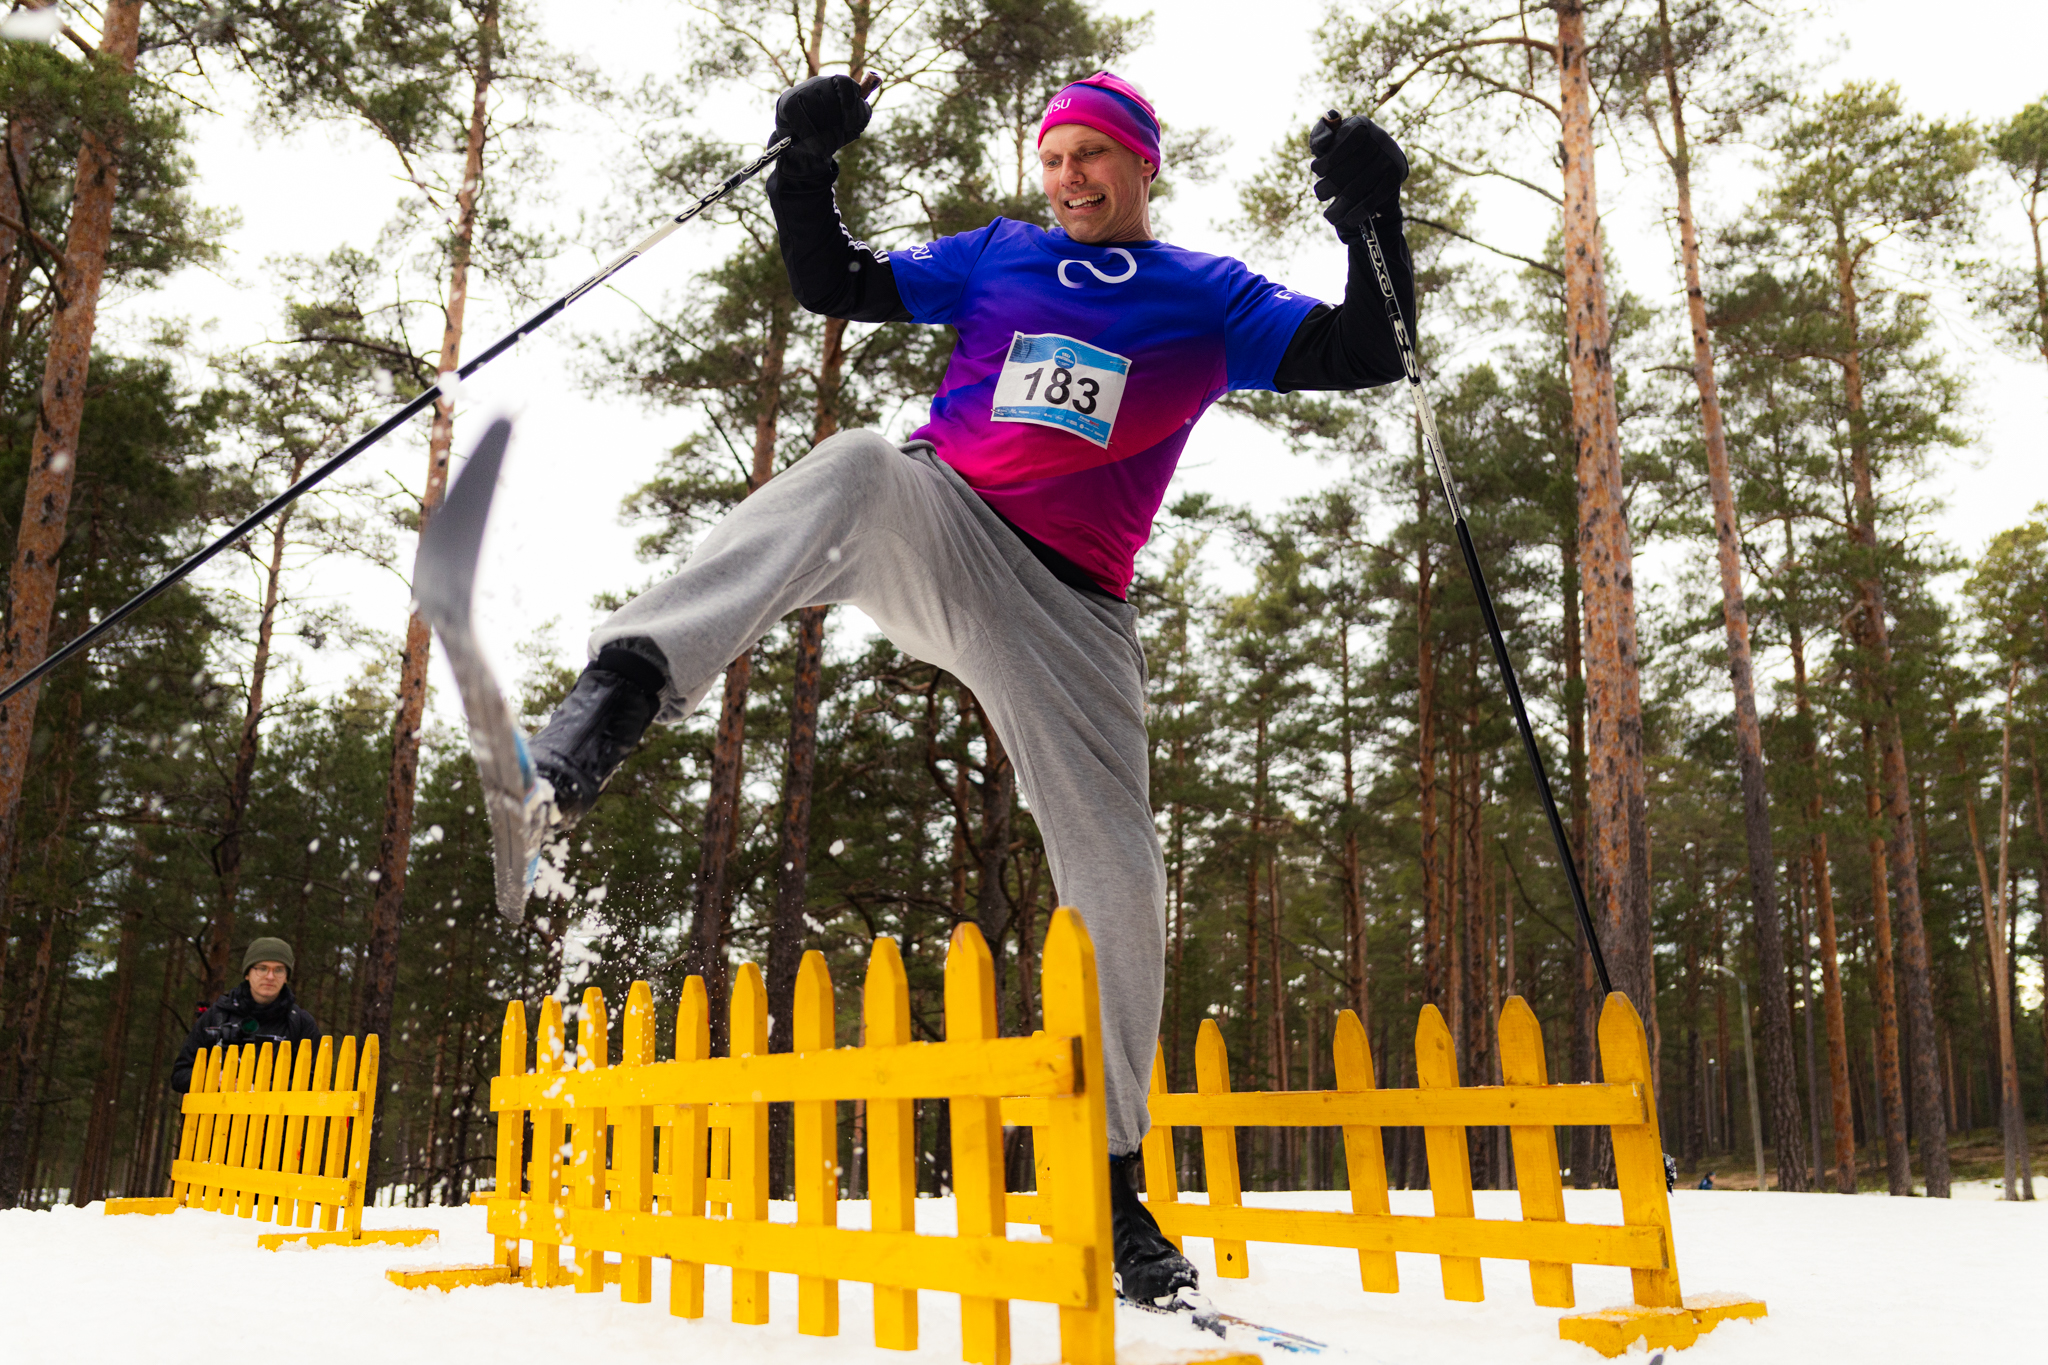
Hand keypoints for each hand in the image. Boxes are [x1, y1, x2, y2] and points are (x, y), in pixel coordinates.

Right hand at [771, 73, 872, 159]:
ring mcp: (801, 91)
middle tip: (839, 140)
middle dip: (838, 126)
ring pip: (818, 111)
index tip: (851, 125)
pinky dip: (812, 138)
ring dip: (827, 135)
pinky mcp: (787, 104)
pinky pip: (802, 120)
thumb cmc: (826, 132)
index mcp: (835, 85)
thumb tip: (864, 109)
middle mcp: (818, 83)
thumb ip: (860, 118)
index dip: (851, 105)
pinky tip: (817, 148)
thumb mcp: (846, 127)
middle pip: (832, 101)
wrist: (797, 142)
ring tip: (828, 147)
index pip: (846, 84)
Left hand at [1307, 114, 1406, 239]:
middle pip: (1348, 169)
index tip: (1317, 170)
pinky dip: (1357, 213)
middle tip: (1320, 193)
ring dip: (1339, 206)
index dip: (1328, 158)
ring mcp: (1389, 159)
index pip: (1344, 142)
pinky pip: (1373, 199)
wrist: (1377, 162)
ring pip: (1358, 188)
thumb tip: (1323, 142)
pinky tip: (1346, 221)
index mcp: (1360, 125)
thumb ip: (1320, 135)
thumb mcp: (1329, 141)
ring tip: (1329, 215)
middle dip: (1329, 185)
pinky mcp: (1395, 177)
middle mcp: (1379, 138)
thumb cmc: (1343, 151)